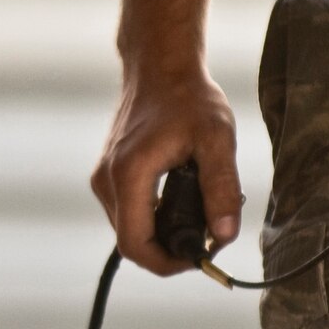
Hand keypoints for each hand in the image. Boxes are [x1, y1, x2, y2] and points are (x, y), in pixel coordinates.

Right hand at [90, 65, 240, 275]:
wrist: (161, 65)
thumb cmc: (189, 97)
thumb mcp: (216, 139)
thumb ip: (222, 189)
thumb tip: (224, 236)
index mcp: (128, 175)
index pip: (136, 245)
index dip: (168, 263)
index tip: (201, 257)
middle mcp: (107, 179)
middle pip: (132, 241)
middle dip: (170, 249)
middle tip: (208, 235)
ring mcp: (104, 176)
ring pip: (130, 228)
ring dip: (162, 233)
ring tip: (200, 213)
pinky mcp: (109, 172)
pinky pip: (128, 211)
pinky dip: (154, 217)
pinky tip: (182, 199)